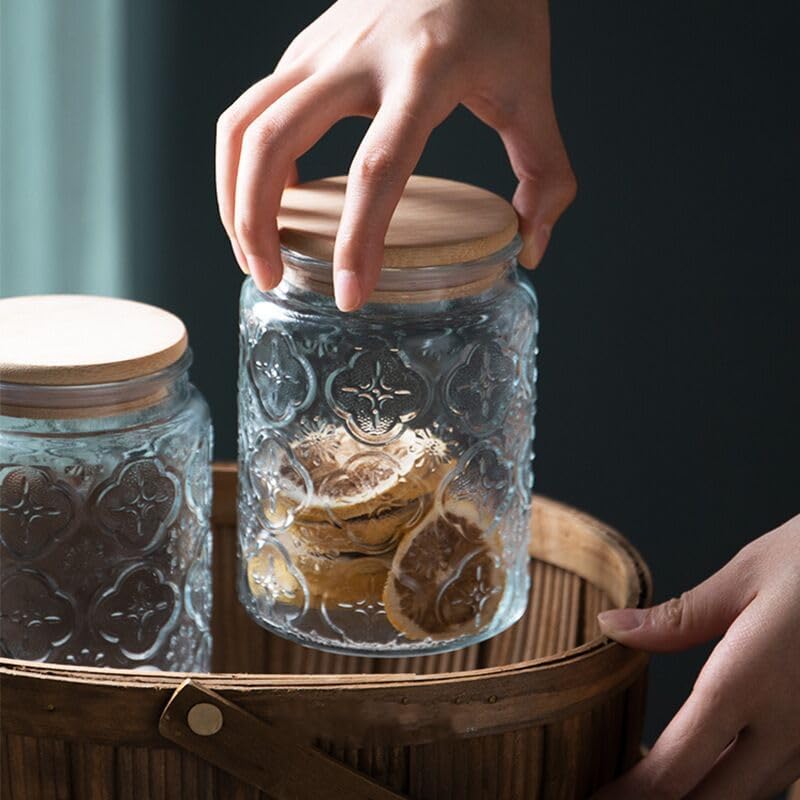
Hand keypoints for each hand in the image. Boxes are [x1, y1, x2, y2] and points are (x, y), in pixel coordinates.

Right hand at [216, 0, 575, 309]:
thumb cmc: (500, 9)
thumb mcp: (534, 91)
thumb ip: (546, 175)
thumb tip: (531, 248)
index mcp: (424, 71)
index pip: (378, 169)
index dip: (358, 241)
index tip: (350, 295)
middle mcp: (357, 55)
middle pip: (273, 141)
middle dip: (256, 223)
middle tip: (270, 280)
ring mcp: (320, 46)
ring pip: (242, 123)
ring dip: (232, 195)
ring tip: (252, 251)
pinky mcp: (304, 48)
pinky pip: (252, 110)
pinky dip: (246, 163)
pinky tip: (272, 199)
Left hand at [592, 514, 799, 799]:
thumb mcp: (746, 576)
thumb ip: (678, 617)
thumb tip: (613, 626)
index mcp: (747, 683)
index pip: (676, 765)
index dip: (631, 795)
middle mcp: (786, 727)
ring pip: (748, 796)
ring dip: (698, 799)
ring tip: (652, 791)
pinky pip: (778, 779)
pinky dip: (736, 785)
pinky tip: (712, 771)